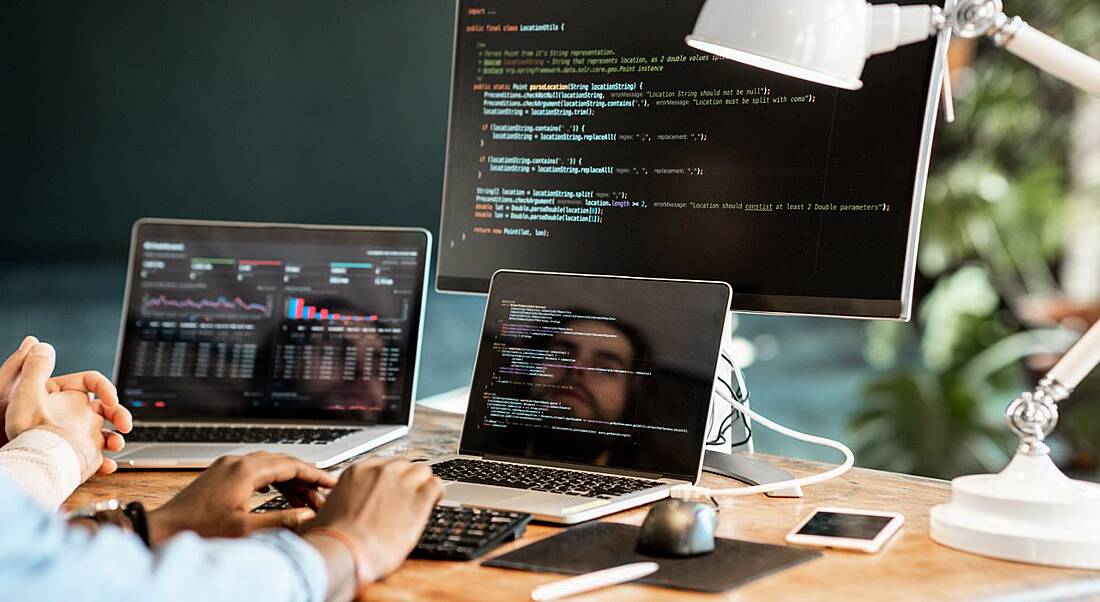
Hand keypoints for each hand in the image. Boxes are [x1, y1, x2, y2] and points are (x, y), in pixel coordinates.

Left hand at [4, 343, 131, 478]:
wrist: (26, 467)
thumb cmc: (22, 432)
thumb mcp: (24, 393)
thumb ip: (36, 367)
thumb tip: (43, 346)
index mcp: (61, 397)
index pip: (91, 383)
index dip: (104, 388)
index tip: (110, 399)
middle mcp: (72, 415)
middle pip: (106, 408)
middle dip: (119, 414)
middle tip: (125, 424)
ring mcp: (78, 436)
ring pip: (107, 432)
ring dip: (116, 437)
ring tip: (116, 444)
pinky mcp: (80, 457)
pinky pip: (99, 458)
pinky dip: (106, 462)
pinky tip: (107, 465)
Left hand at [147, 452, 337, 545]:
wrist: (164, 528)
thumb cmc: (199, 529)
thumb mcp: (246, 529)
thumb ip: (281, 520)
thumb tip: (307, 515)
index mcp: (246, 471)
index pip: (292, 465)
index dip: (315, 475)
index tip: (331, 483)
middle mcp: (237, 462)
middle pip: (283, 462)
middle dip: (305, 478)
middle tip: (322, 494)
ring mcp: (227, 466)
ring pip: (269, 465)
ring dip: (289, 479)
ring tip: (304, 499)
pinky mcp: (220, 473)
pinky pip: (255, 469)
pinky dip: (273, 479)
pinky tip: (277, 491)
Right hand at [302, 458, 442, 582]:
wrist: (344, 551)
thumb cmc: (331, 539)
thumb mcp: (321, 514)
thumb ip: (328, 508)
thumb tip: (314, 519)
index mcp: (357, 472)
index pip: (382, 465)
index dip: (389, 479)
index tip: (390, 490)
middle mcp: (381, 472)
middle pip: (404, 465)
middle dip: (406, 479)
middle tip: (406, 497)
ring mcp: (401, 483)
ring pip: (422, 471)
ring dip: (423, 483)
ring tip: (423, 497)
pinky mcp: (419, 499)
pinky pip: (436, 486)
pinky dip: (437, 493)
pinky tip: (434, 501)